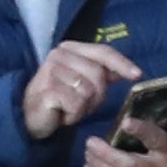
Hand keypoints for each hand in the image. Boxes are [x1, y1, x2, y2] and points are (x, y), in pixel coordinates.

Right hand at [18, 37, 133, 143]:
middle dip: (97, 95)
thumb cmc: (59, 99)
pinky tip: (62, 114)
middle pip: (99, 74)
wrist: (29, 117)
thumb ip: (103, 72)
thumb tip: (131, 70)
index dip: (122, 63)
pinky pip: (77, 105)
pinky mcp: (48, 90)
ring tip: (69, 108)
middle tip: (81, 103)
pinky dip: (74, 115)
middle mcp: (59, 55)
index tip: (137, 75)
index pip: (103, 51)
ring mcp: (51, 71)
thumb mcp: (82, 82)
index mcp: (70, 48)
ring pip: (89, 91)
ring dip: (84, 107)